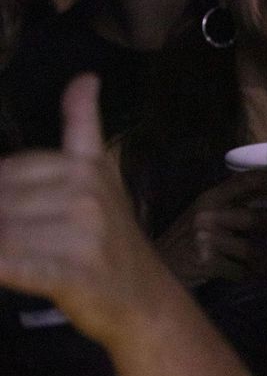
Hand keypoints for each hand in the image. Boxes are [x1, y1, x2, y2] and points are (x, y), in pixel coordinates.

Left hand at [0, 75, 173, 347]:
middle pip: (1, 198)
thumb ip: (83, 125)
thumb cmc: (111, 237)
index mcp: (86, 167)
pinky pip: (11, 264)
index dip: (3, 186)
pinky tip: (4, 262)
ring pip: (2, 230)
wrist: (144, 298)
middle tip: (10, 225)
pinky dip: (2, 262)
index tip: (35, 213)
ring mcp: (81, 234)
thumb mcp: (101, 176)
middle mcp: (86, 194)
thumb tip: (85, 77)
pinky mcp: (71, 273)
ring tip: (10, 245)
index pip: (12, 168)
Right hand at [154, 171, 266, 286]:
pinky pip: (242, 271)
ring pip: (255, 250)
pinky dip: (254, 276)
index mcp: (210, 197)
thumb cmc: (185, 243)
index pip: (249, 180)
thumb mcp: (205, 217)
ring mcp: (205, 237)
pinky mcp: (206, 261)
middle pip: (260, 218)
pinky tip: (261, 277)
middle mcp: (208, 213)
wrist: (154, 269)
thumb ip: (234, 208)